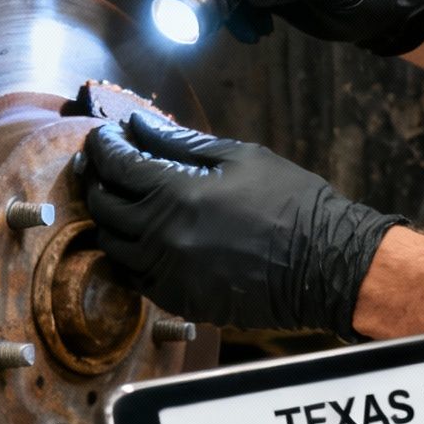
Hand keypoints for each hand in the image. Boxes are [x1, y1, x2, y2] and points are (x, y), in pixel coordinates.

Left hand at [82, 114, 404, 334]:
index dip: (104, 144)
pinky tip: (141, 238)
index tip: (105, 134)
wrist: (325, 264)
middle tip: (106, 162)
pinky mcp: (178, 300)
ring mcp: (167, 273)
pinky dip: (127, 254)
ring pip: (111, 244)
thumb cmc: (290, 202)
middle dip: (98, 178)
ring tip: (122, 199)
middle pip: (103, 205)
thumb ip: (179, 141)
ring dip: (109, 218)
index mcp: (175, 194)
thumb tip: (139, 123)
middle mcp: (161, 237)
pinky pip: (132, 277)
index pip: (116, 165)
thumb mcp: (238, 156)